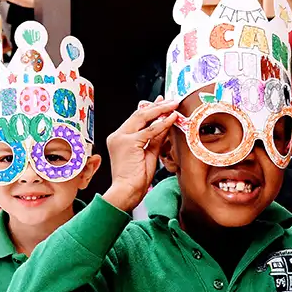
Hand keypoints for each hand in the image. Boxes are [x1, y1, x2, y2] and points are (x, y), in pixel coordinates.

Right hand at [104, 98, 176, 212]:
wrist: (127, 191)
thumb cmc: (136, 178)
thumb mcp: (149, 153)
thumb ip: (155, 139)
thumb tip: (165, 125)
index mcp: (119, 139)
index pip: (136, 119)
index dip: (151, 109)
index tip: (163, 103)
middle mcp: (117, 136)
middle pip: (139, 115)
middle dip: (157, 106)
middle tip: (172, 100)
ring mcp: (121, 138)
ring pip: (143, 118)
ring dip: (161, 110)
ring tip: (174, 105)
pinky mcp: (128, 142)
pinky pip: (150, 130)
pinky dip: (162, 123)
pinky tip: (172, 117)